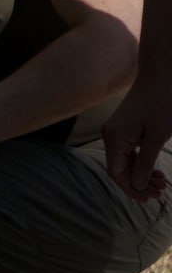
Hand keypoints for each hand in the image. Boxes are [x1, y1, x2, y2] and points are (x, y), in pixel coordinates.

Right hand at [103, 84, 171, 201]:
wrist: (162, 73)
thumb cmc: (162, 102)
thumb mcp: (157, 136)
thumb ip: (145, 162)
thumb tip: (138, 185)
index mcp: (114, 138)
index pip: (116, 172)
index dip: (131, 188)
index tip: (150, 199)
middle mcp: (110, 135)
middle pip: (119, 168)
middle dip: (138, 182)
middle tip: (161, 192)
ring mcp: (117, 130)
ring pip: (125, 160)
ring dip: (142, 173)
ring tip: (162, 182)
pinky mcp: (125, 126)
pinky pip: (129, 150)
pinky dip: (141, 161)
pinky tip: (155, 168)